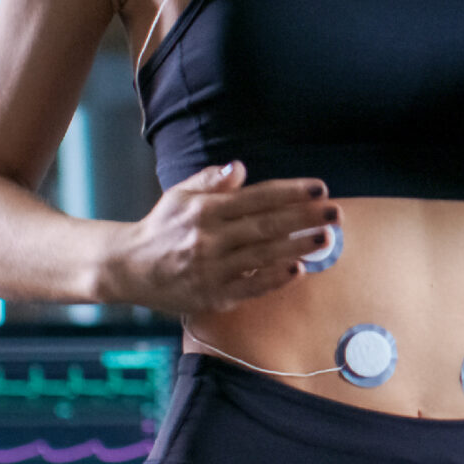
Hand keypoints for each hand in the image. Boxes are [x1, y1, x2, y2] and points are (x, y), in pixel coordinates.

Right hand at [97, 161, 337, 314]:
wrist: (127, 268)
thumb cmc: (161, 227)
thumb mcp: (179, 196)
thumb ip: (210, 181)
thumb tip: (240, 168)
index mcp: (205, 210)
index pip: (256, 197)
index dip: (291, 192)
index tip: (320, 188)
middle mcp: (209, 238)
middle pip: (266, 225)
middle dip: (304, 217)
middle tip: (336, 212)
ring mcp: (212, 268)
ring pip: (262, 256)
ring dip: (297, 247)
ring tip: (326, 238)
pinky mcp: (212, 295)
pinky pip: (249, 287)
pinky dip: (274, 279)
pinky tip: (298, 270)